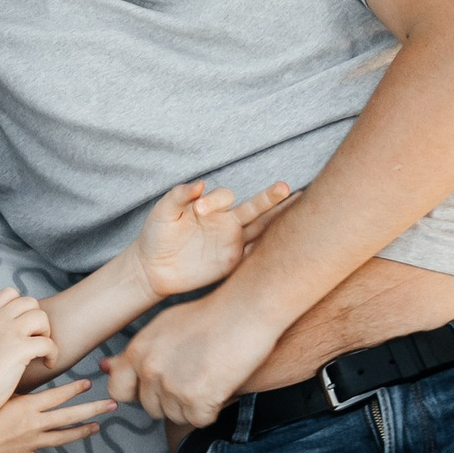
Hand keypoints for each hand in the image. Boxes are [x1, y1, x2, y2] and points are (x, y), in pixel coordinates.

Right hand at [0, 286, 56, 407]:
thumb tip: (6, 336)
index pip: (10, 293)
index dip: (23, 307)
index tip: (24, 327)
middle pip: (30, 302)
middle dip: (38, 320)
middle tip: (36, 340)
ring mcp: (9, 332)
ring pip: (41, 317)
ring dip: (47, 333)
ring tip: (41, 351)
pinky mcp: (20, 349)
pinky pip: (48, 343)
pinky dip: (53, 354)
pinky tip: (47, 364)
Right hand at [0, 380, 113, 452]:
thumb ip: (16, 394)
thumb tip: (28, 385)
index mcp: (28, 407)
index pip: (58, 395)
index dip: (75, 388)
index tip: (89, 383)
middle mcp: (35, 424)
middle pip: (70, 416)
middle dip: (93, 410)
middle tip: (111, 405)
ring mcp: (31, 443)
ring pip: (63, 438)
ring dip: (81, 432)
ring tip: (97, 428)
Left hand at [104, 293, 288, 428]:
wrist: (245, 310)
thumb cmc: (209, 315)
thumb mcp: (162, 327)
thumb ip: (136, 353)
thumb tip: (105, 367)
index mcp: (137, 350)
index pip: (118, 390)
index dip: (137, 394)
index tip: (154, 388)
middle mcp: (149, 369)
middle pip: (152, 408)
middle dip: (172, 400)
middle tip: (195, 377)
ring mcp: (172, 386)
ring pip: (176, 416)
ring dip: (193, 406)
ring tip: (209, 378)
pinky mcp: (197, 398)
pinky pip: (199, 420)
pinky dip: (211, 410)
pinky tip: (220, 387)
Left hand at [126, 179, 293, 298]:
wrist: (152, 268)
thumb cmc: (156, 235)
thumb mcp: (163, 212)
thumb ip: (178, 196)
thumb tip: (200, 183)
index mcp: (211, 208)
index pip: (226, 197)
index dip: (216, 200)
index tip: (198, 210)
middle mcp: (227, 223)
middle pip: (256, 208)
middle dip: (271, 198)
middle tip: (287, 188)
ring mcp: (232, 244)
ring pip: (262, 230)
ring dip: (279, 221)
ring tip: (301, 209)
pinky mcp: (232, 264)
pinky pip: (254, 257)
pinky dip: (269, 252)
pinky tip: (286, 247)